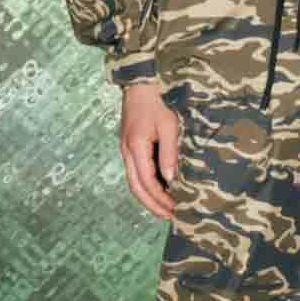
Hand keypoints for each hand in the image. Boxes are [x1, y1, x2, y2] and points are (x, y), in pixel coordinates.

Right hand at [119, 81, 179, 220]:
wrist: (140, 84)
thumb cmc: (157, 102)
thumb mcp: (169, 126)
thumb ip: (169, 153)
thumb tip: (170, 179)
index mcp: (136, 147)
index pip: (146, 182)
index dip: (160, 199)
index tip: (174, 210)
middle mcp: (127, 152)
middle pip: (136, 187)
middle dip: (152, 205)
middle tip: (168, 217)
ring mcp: (125, 150)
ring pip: (133, 182)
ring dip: (147, 197)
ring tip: (164, 208)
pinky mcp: (129, 147)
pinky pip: (135, 172)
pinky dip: (145, 185)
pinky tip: (158, 190)